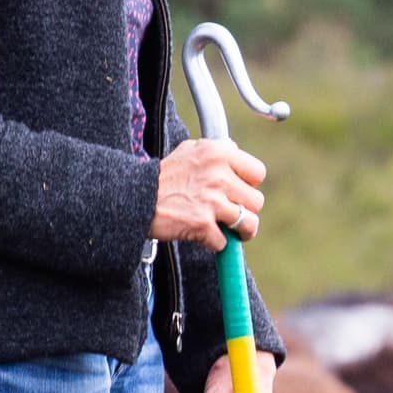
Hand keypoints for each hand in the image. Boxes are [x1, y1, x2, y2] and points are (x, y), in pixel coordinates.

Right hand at [152, 138, 267, 247]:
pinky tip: (204, 235)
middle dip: (246, 210)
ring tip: (231, 231)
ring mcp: (212, 201)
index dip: (250, 185)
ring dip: (240, 231)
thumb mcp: (189, 150)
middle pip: (257, 201)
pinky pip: (224, 242)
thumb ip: (215, 149)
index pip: (258, 173)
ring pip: (249, 224)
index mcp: (218, 154)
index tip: (240, 191)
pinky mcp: (203, 224)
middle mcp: (218, 175)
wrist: (134, 197)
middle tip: (232, 213)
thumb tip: (235, 149)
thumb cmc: (161, 176)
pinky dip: (215, 243)